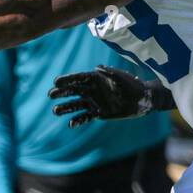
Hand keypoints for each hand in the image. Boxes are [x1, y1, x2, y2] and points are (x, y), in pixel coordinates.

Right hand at [48, 65, 172, 127]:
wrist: (141, 99)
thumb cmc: (132, 85)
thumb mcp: (121, 77)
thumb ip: (109, 72)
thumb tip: (97, 68)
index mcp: (95, 78)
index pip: (77, 78)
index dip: (66, 80)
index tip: (56, 82)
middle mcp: (91, 89)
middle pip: (72, 91)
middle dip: (61, 92)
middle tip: (51, 95)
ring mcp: (93, 101)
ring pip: (75, 105)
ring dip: (65, 108)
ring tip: (55, 111)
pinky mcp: (97, 113)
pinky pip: (84, 117)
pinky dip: (77, 120)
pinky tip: (71, 124)